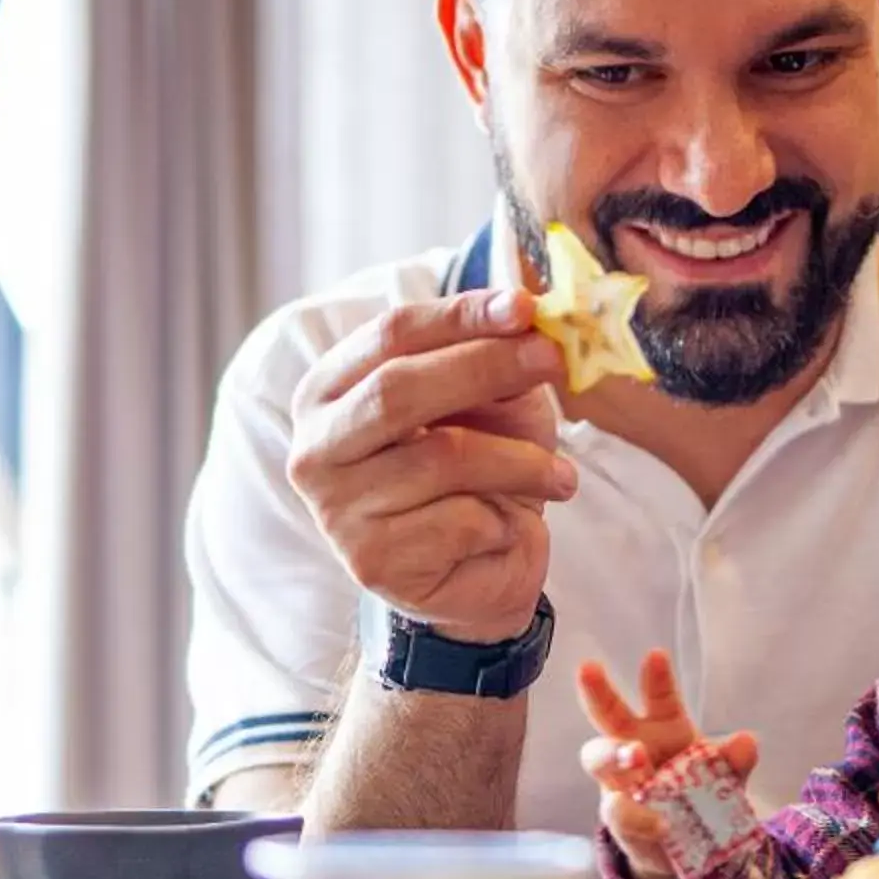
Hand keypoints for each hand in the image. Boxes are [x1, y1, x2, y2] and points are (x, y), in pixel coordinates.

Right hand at [286, 290, 576, 643]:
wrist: (483, 572)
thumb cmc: (479, 476)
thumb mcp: (489, 404)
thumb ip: (492, 359)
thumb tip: (524, 316)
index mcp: (330, 390)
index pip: (389, 335)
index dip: (459, 315)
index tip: (523, 307)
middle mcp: (317, 447)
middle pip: (397, 390)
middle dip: (484, 367)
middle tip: (550, 362)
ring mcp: (337, 509)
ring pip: (440, 459)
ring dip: (519, 462)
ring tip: (561, 476)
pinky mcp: (374, 562)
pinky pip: (458, 521)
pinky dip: (503, 518)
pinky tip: (510, 527)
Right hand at [576, 651, 759, 878]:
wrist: (684, 845)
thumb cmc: (699, 795)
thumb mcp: (725, 778)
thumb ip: (735, 761)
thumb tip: (746, 741)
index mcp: (664, 728)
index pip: (659, 697)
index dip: (657, 677)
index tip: (656, 655)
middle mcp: (635, 747)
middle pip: (608, 714)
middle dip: (597, 691)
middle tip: (590, 670)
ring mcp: (620, 781)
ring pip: (600, 758)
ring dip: (614, 753)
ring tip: (637, 756)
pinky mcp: (618, 817)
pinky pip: (619, 812)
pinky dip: (639, 817)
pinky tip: (660, 825)